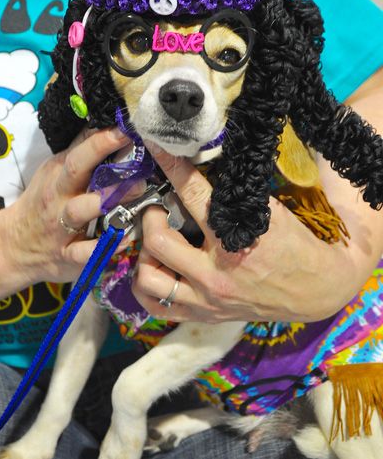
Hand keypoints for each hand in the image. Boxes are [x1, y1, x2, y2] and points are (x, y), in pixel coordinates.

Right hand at [0, 127, 140, 306]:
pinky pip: (86, 253)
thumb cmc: (44, 204)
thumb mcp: (55, 174)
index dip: (103, 138)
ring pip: (81, 210)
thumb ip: (80, 153)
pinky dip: (105, 247)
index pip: (79, 149)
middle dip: (103, 157)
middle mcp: (59, 197)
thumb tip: (106, 124)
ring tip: (139, 192)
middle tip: (136, 153)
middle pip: (76, 170)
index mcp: (59, 174)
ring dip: (108, 200)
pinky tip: (126, 240)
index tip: (127, 127)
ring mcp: (62, 226)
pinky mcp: (68, 256)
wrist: (15, 245)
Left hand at [132, 143, 353, 323]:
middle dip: (151, 216)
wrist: (318, 291)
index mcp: (236, 240)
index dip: (172, 168)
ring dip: (144, 256)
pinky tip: (155, 268)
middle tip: (158, 207)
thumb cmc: (295, 245)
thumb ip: (237, 190)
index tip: (156, 148)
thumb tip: (210, 159)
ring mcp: (206, 299)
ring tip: (156, 242)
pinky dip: (145, 286)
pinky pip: (156, 306)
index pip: (193, 195)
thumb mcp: (272, 210)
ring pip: (148, 278)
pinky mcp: (203, 314)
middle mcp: (216, 274)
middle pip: (158, 240)